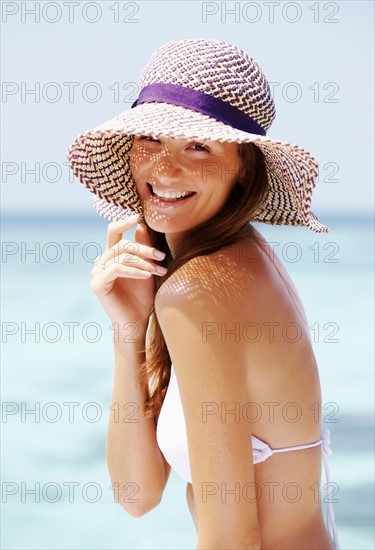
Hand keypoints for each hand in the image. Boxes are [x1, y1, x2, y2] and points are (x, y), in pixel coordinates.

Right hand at [90, 214, 166, 331]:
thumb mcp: (146, 269)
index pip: (113, 231)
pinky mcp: (97, 284)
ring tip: (159, 270)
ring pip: (120, 255)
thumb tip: (141, 226)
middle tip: (162, 257)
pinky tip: (148, 275)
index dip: (124, 221)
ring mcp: (97, 273)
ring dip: (143, 261)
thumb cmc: (142, 297)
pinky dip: (134, 270)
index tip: (138, 216)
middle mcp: (101, 262)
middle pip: (121, 244)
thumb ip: (143, 249)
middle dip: (144, 248)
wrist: (137, 322)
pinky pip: (116, 269)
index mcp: (111, 256)